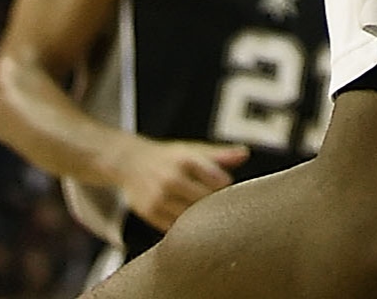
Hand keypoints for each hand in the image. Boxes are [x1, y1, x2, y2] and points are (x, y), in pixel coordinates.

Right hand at [112, 135, 247, 232]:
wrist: (131, 163)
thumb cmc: (169, 157)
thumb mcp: (193, 150)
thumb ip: (219, 155)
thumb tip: (245, 154)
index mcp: (186, 159)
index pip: (218, 180)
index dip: (226, 188)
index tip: (228, 190)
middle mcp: (172, 179)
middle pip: (205, 201)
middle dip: (214, 204)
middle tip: (220, 206)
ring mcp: (160, 198)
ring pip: (190, 217)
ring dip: (201, 218)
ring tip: (206, 215)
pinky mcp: (151, 214)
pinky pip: (175, 227)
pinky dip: (185, 227)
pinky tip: (190, 223)